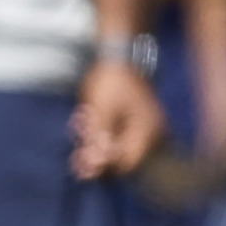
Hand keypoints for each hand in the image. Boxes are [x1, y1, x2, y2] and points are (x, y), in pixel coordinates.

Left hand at [75, 54, 164, 178]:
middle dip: (95, 153)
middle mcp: (150, 134)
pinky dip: (97, 132)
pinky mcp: (131, 122)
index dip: (104, 168)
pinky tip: (84, 118)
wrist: (118, 57)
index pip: (127, 165)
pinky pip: (114, 135)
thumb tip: (95, 168)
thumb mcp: (101, 113)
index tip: (80, 162)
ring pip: (114, 147)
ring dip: (93, 141)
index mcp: (147, 134)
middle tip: (76, 143)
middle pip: (120, 158)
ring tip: (81, 120)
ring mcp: (142, 128)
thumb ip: (99, 142)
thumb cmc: (111, 83)